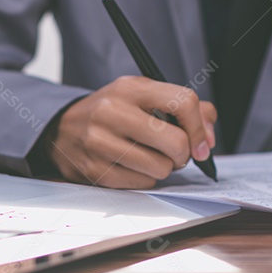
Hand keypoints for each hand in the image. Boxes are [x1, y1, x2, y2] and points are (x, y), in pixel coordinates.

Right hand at [48, 76, 216, 188]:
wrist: (62, 128)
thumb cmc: (112, 111)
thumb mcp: (144, 95)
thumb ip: (184, 108)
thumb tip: (209, 138)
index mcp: (131, 88)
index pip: (183, 102)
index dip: (201, 127)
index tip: (204, 143)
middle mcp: (113, 112)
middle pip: (176, 142)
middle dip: (184, 153)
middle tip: (176, 152)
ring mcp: (101, 142)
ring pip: (161, 168)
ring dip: (164, 167)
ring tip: (151, 156)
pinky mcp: (95, 170)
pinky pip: (142, 184)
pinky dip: (145, 178)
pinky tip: (133, 165)